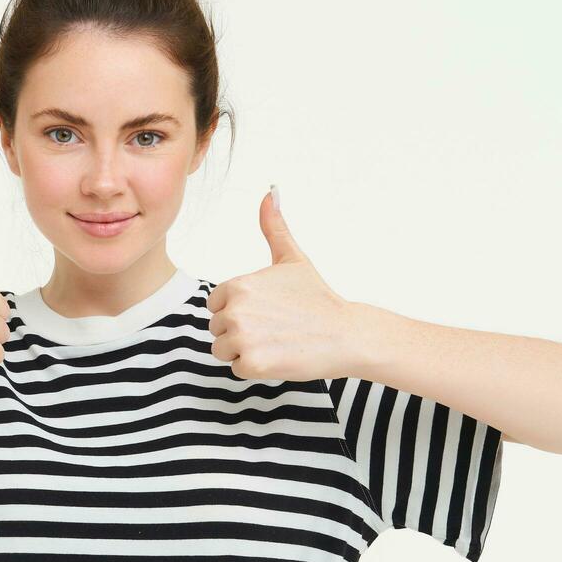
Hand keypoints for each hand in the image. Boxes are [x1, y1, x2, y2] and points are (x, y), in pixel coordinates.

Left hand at [206, 186, 361, 380]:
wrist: (346, 334)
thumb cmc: (318, 298)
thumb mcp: (293, 259)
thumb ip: (274, 227)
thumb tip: (270, 192)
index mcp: (239, 285)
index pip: (216, 305)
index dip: (239, 310)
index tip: (266, 311)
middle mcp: (236, 310)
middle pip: (217, 328)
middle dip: (241, 331)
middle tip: (274, 328)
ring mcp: (242, 337)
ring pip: (223, 349)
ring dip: (245, 351)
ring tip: (275, 342)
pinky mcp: (252, 363)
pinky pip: (237, 369)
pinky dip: (256, 368)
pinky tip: (279, 355)